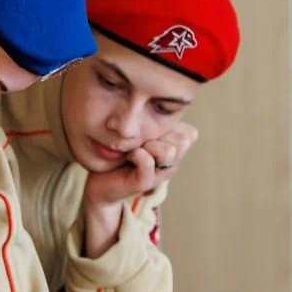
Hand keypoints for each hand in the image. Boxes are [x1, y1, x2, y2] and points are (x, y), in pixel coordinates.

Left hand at [81, 123, 198, 258]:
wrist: (101, 179)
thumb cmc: (120, 152)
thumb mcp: (141, 132)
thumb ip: (155, 122)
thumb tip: (162, 108)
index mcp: (173, 150)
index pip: (190, 134)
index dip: (172, 126)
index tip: (151, 129)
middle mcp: (171, 163)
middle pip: (184, 140)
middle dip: (161, 133)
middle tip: (142, 138)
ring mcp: (160, 175)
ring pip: (170, 152)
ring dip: (150, 144)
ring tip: (135, 146)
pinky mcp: (144, 183)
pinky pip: (148, 162)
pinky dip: (137, 154)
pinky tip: (128, 154)